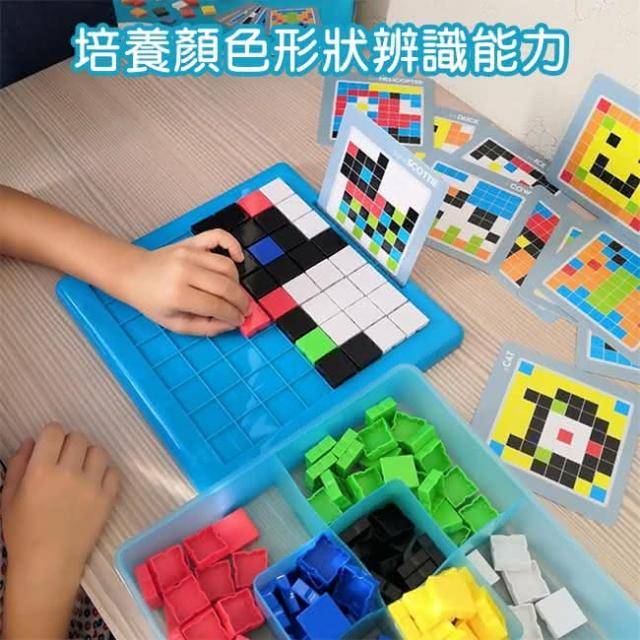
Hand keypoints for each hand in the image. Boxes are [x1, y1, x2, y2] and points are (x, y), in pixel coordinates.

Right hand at [1, 424, 118, 638]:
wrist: (48, 566)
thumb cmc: (23, 533)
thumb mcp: (8, 497)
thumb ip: (18, 464)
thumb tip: (33, 441)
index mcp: (41, 471)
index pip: (54, 431)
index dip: (51, 436)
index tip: (49, 447)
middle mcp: (69, 472)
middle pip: (78, 438)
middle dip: (69, 445)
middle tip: (63, 462)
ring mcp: (92, 485)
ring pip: (98, 451)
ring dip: (88, 457)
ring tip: (80, 472)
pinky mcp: (109, 497)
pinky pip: (113, 471)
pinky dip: (104, 474)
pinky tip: (93, 484)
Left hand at [120, 229, 250, 335]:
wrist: (133, 274)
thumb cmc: (152, 300)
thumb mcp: (174, 324)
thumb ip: (205, 327)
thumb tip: (231, 323)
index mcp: (177, 294)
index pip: (217, 306)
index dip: (233, 316)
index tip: (240, 320)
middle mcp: (185, 271)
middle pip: (226, 286)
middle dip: (241, 301)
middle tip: (245, 310)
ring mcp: (188, 253)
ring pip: (227, 266)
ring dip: (237, 282)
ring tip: (234, 293)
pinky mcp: (191, 242)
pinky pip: (219, 236)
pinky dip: (233, 245)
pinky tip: (239, 258)